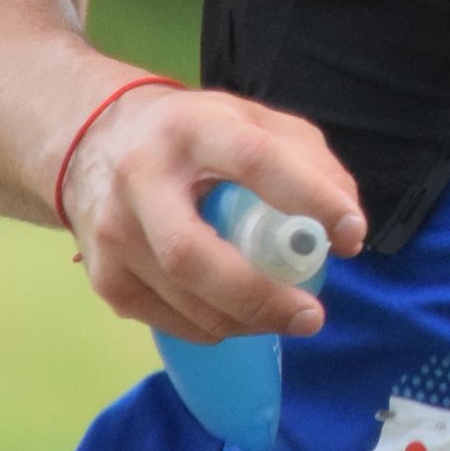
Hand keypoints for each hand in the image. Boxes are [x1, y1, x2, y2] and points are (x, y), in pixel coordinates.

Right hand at [60, 83, 368, 344]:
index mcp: (193, 128)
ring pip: (181, 297)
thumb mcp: (255, 123)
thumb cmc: (199, 136)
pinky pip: (167, 320)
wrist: (99, 143)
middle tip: (312, 315)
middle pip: (193, 253)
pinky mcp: (103, 275)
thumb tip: (346, 229)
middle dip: (259, 294)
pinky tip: (239, 315)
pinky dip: (214, 327)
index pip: (253, 160)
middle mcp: (141, 177)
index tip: (351, 234)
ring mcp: (113, 231)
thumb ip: (309, 161)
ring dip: (245, 319)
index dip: (307, 198)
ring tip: (285, 314)